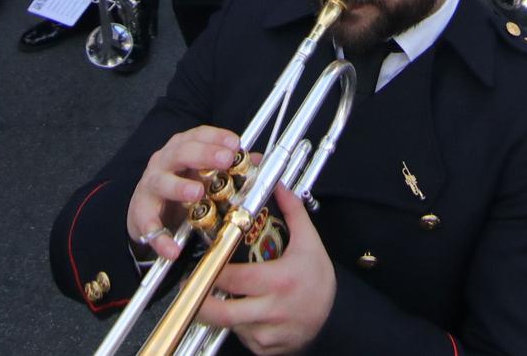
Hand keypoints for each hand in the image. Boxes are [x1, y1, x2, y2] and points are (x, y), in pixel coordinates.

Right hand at [126, 125, 244, 260]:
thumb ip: (228, 168)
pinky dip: (160, 238)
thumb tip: (257, 160)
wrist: (146, 213)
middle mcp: (163, 163)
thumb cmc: (179, 187)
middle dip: (204, 154)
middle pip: (180, 152)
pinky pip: (149, 225)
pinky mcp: (141, 213)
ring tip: (197, 193)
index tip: (235, 143)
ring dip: (179, 187)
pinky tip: (173, 248)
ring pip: (161, 182)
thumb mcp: (203, 174)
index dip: (216, 137)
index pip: (197, 135)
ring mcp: (150, 186)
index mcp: (181, 149)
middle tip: (225, 160)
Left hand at [199, 184, 335, 354]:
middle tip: (192, 287)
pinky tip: (242, 310)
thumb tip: (278, 187)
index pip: (233, 279)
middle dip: (201, 300)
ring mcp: (266, 333)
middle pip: (222, 312)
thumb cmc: (319, 281)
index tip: (204, 262)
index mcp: (279, 281)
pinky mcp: (264, 347)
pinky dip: (235, 324)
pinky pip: (240, 336)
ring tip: (216, 296)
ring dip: (219, 311)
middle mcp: (271, 310)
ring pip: (228, 324)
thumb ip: (292, 212)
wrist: (335, 318)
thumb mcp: (310, 243)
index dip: (213, 270)